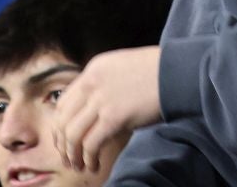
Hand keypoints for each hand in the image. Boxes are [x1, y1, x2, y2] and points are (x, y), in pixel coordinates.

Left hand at [51, 45, 162, 175]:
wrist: (176, 71)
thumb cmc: (157, 72)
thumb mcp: (121, 69)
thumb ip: (104, 85)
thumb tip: (94, 112)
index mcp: (93, 69)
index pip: (63, 101)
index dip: (59, 125)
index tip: (64, 140)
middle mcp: (91, 83)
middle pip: (62, 119)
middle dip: (62, 144)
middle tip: (69, 158)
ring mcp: (101, 99)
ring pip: (72, 134)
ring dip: (73, 155)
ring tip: (80, 165)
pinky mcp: (114, 117)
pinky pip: (90, 144)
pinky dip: (89, 158)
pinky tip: (95, 165)